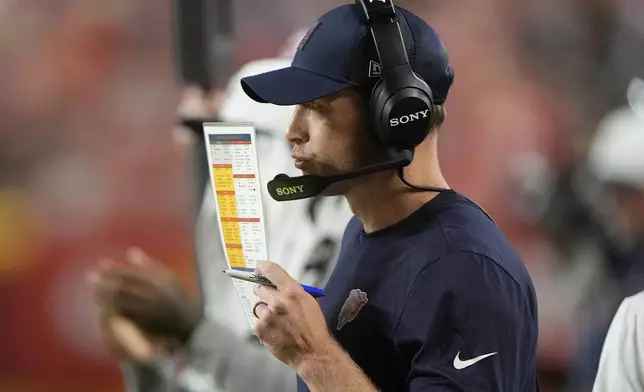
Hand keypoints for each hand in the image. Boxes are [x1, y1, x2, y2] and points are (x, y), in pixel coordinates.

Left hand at [87, 248, 202, 361]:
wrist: (189, 324)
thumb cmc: (177, 296)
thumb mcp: (168, 276)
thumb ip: (149, 264)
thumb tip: (130, 251)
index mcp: (159, 281)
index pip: (130, 274)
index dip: (113, 270)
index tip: (100, 266)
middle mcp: (153, 296)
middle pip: (122, 289)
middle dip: (104, 283)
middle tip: (90, 278)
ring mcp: (148, 312)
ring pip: (120, 304)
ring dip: (105, 297)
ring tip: (94, 291)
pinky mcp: (144, 326)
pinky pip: (123, 317)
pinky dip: (111, 311)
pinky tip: (102, 306)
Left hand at [252, 261, 334, 368]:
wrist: (313, 352)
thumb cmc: (313, 328)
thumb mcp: (308, 301)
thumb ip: (291, 291)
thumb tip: (276, 284)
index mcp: (292, 291)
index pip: (271, 271)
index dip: (262, 268)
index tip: (259, 269)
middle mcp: (278, 301)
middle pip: (259, 288)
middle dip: (264, 292)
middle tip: (271, 300)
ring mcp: (268, 316)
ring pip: (257, 306)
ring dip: (264, 311)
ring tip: (277, 321)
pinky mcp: (261, 329)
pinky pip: (256, 321)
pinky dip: (263, 325)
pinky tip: (275, 330)